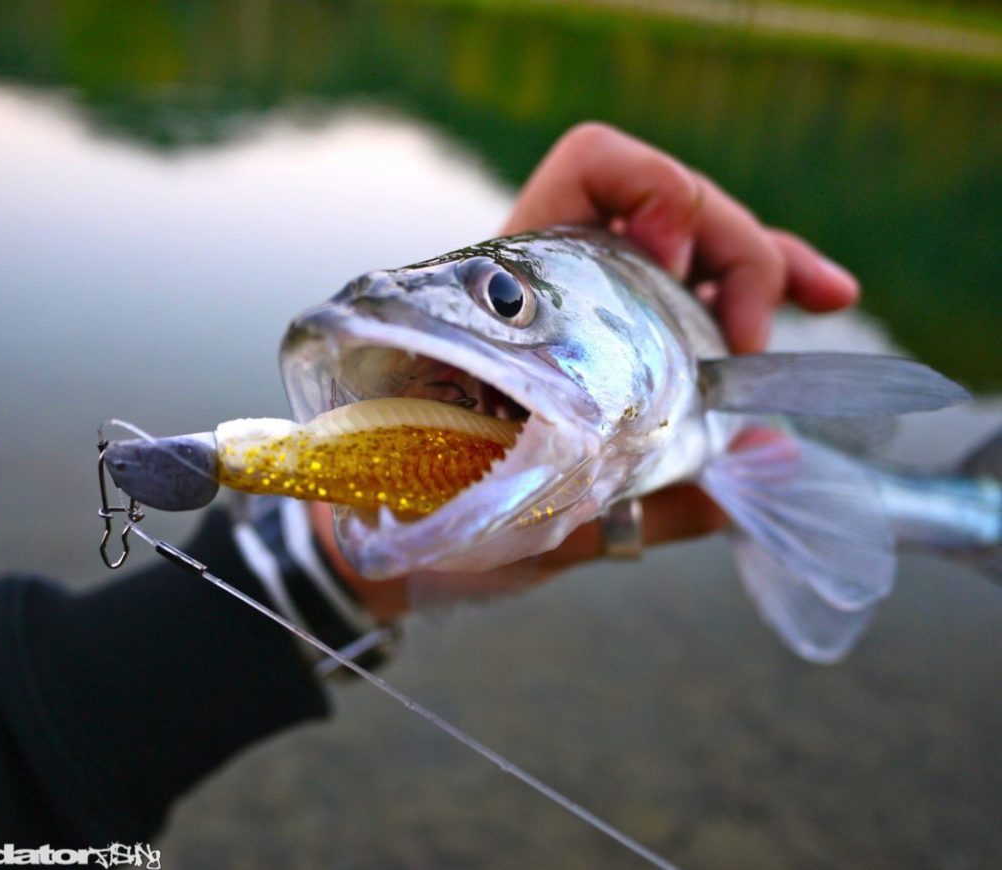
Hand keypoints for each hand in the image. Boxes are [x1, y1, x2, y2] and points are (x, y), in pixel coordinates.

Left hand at [318, 123, 860, 619]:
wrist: (393, 532)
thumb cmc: (432, 508)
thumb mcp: (533, 512)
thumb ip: (645, 496)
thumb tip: (768, 455)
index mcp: (514, 285)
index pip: (589, 168)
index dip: (650, 189)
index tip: (676, 262)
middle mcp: (559, 279)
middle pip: (668, 203)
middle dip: (733, 248)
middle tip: (743, 340)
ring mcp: (596, 305)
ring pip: (698, 243)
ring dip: (762, 264)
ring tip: (809, 307)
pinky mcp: (625, 342)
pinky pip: (704, 293)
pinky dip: (763, 291)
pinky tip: (823, 295)